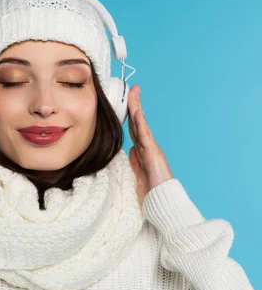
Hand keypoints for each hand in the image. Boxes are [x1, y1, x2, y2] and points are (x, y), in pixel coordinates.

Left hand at [127, 85, 173, 205]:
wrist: (162, 202)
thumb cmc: (151, 190)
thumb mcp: (138, 172)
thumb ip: (134, 160)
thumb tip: (129, 150)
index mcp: (142, 150)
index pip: (134, 128)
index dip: (129, 114)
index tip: (126, 100)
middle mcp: (147, 146)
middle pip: (137, 122)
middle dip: (133, 104)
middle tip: (131, 88)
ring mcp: (151, 149)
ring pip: (141, 125)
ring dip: (136, 108)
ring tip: (133, 93)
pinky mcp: (153, 155)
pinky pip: (145, 137)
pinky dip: (141, 124)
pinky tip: (137, 112)